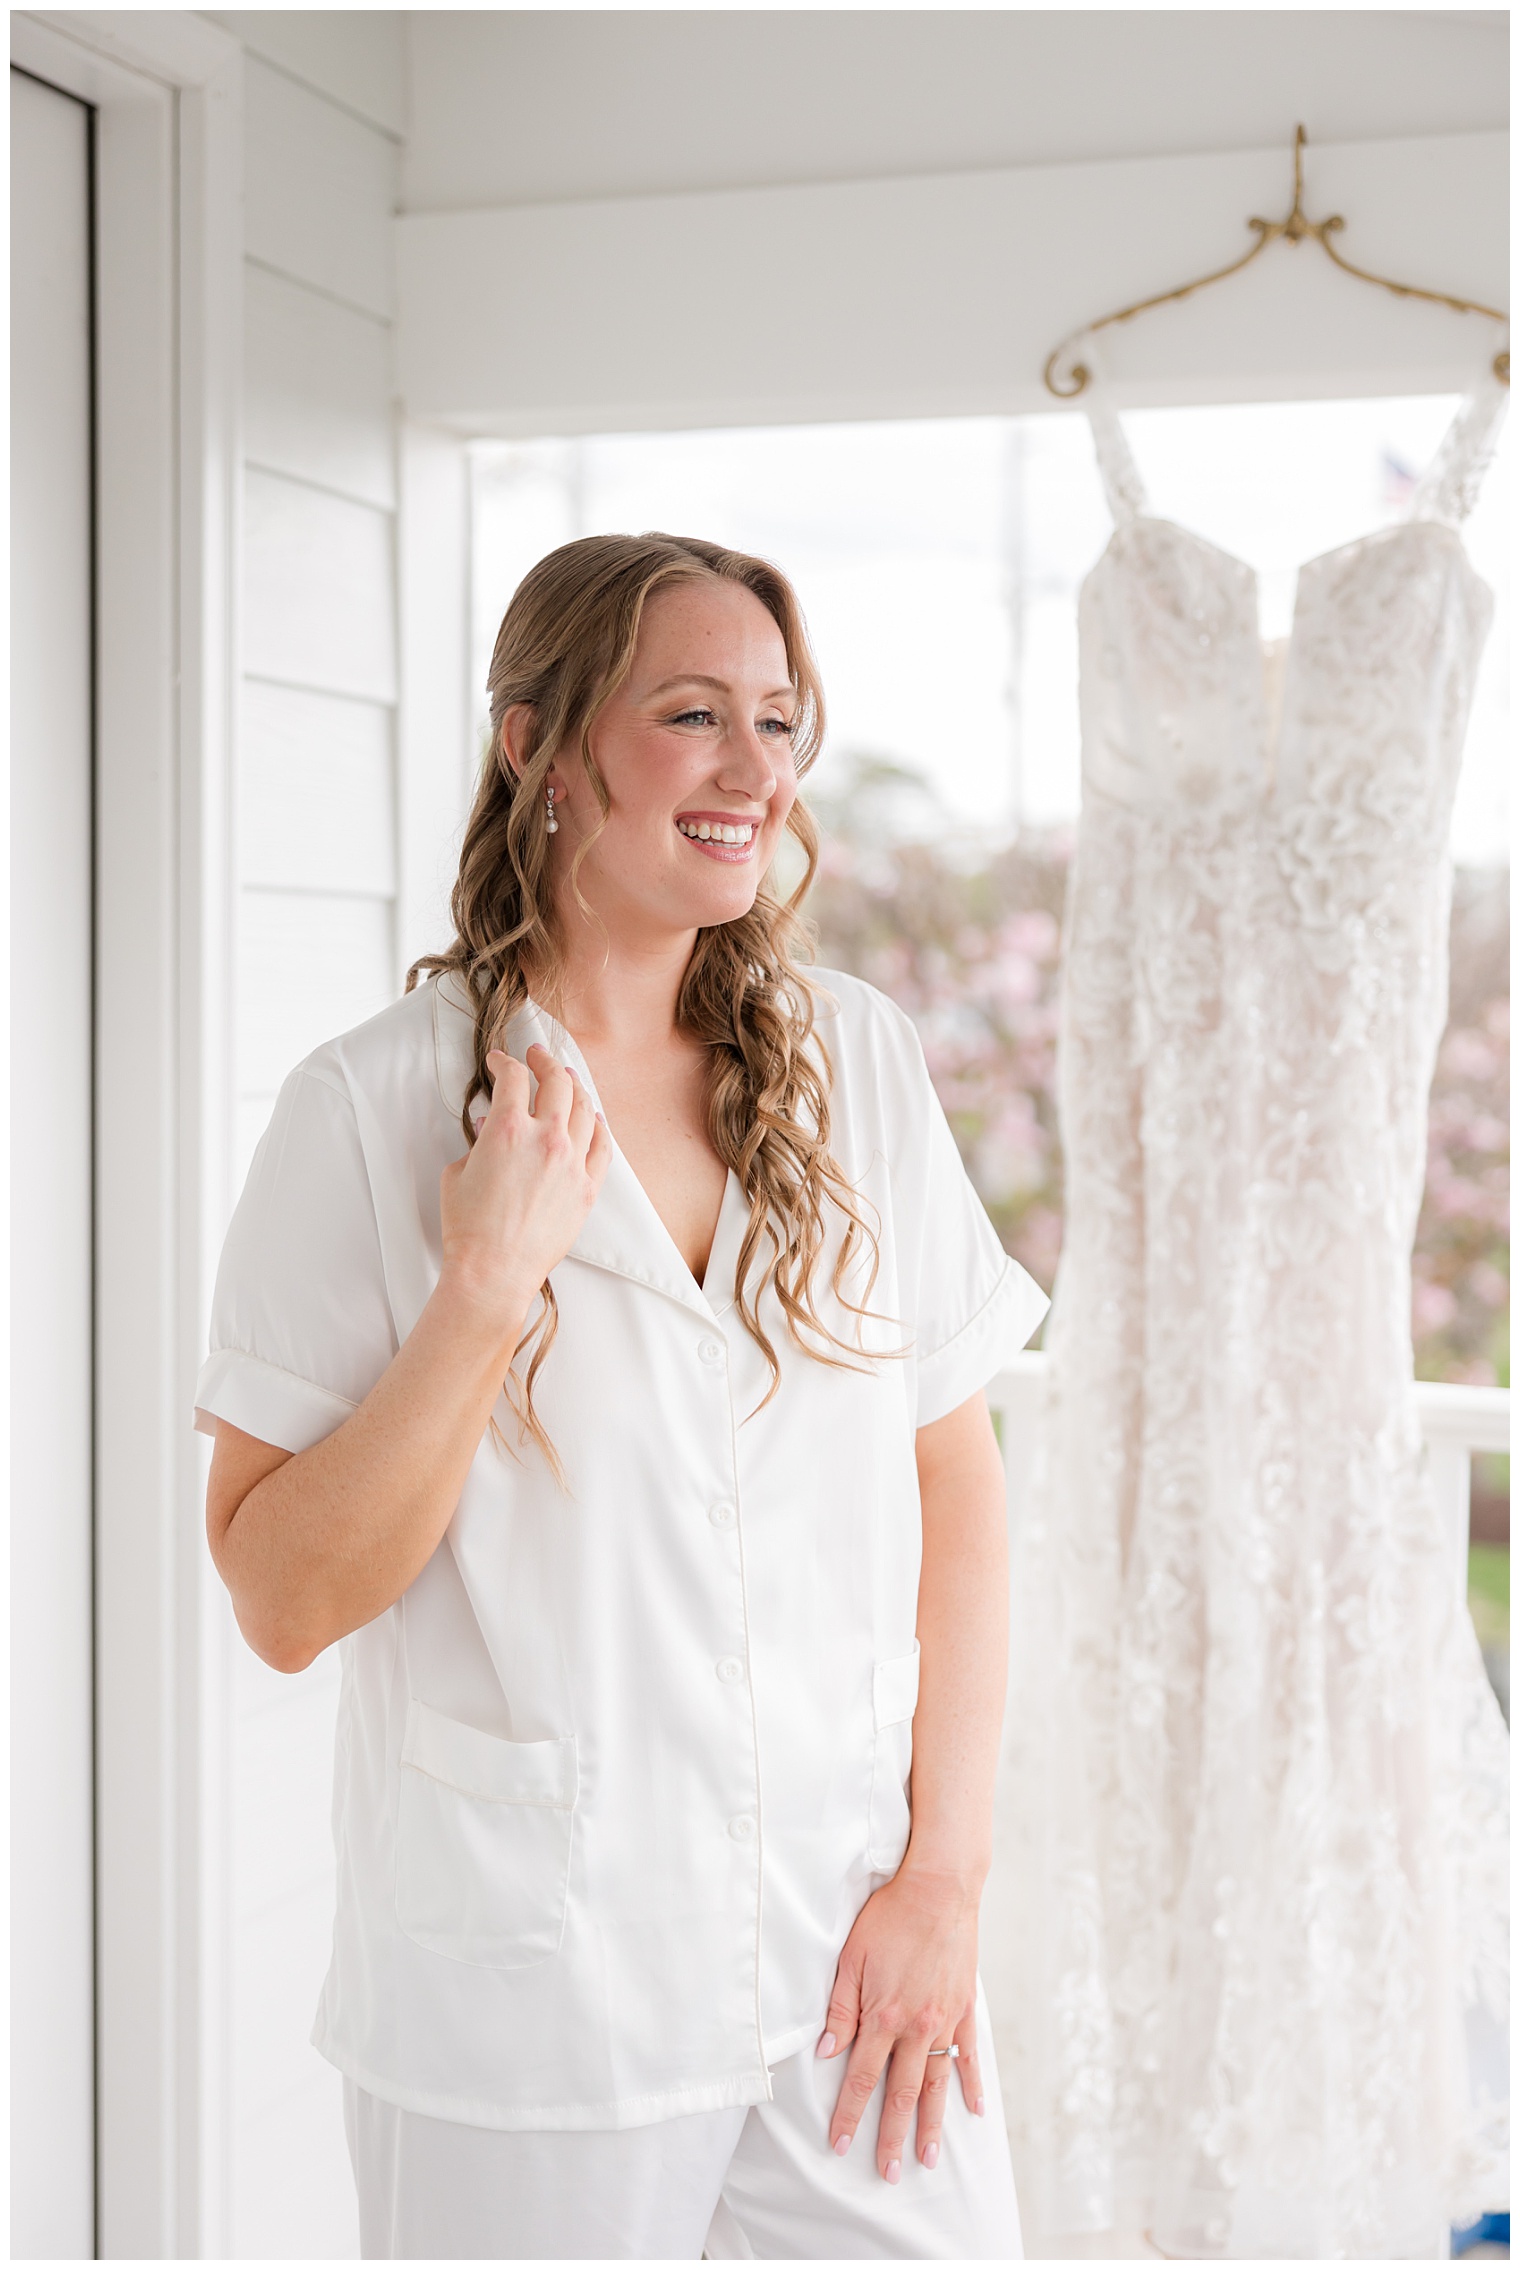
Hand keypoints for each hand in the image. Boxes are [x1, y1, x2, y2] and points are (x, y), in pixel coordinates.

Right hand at [438, 1043, 611, 1333]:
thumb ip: (477, 1142)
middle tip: (537, 1055)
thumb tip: (489, 1128)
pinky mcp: (586, 1188)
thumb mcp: (457, 1173)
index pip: (512, 1078)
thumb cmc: (467, 1228)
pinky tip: (594, 1116)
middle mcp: (545, 1140)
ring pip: (584, 1109)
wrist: (494, 1271)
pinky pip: (602, 1145)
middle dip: (545, 1061)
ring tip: (567, 1079)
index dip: (504, 1062)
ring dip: (574, 1087)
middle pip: (556, 1082)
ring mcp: (571, 1163)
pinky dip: (598, 1125)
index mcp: (507, 1130)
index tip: (499, 1061)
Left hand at [816, 1866, 984, 2180]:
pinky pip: (969, 2054)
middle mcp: (915, 2026)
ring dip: (932, 2125)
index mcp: (882, 2016)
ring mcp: (944, 2019)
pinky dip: (971, 2084)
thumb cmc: (889, 1917)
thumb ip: (840, 2008)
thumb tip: (826, 2052)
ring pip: (936, 2084)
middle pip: (900, 2093)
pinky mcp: (965, 2007)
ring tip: (930, 2160)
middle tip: (888, 2174)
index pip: (861, 2078)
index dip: (850, 2115)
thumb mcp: (851, 1958)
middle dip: (892, 2137)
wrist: (939, 1889)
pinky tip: (975, 2110)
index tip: (841, 2145)